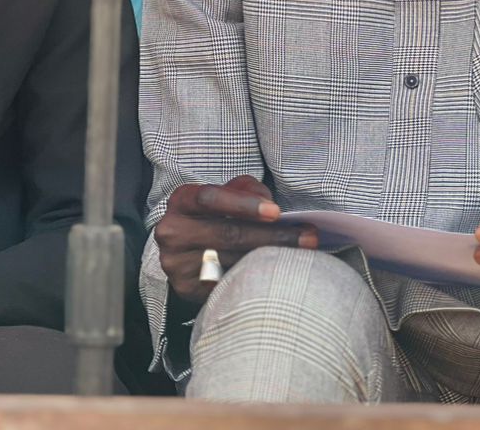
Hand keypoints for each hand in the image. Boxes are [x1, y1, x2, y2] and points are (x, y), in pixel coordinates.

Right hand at [156, 175, 317, 303]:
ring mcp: (177, 264)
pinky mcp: (186, 288)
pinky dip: (255, 279)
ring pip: (231, 261)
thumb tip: (268, 203)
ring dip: (271, 259)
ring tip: (302, 255)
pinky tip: (279, 275)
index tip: (277, 212)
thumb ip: (246, 190)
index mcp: (181, 201)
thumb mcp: (226, 194)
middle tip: (307, 237)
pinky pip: (227, 284)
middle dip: (273, 235)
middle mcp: (172, 232)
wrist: (186, 249)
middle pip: (227, 234)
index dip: (244, 205)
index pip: (210, 199)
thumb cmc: (214, 215)